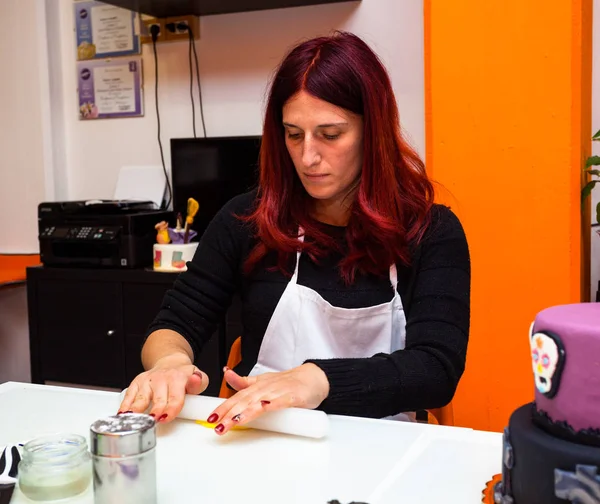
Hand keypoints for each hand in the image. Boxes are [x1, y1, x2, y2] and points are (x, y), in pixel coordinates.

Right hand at [118, 353, 208, 422]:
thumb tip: (196, 379)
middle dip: (155, 410)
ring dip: (136, 410)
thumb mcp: (199, 378)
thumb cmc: (184, 376)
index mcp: (178, 378)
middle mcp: (161, 378)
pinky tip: (122, 415)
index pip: (175, 397)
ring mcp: (148, 380)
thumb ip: (199, 383)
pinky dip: (125, 406)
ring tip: (133, 421)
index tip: (166, 417)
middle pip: (158, 399)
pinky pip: (129, 395)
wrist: (171, 363)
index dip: (171, 408)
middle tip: (152, 420)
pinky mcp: (137, 383)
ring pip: (141, 397)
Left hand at [206, 363, 329, 434]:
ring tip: (233, 422)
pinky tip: (262, 409)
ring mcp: (278, 392)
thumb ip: (244, 381)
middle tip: (217, 425)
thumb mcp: (262, 381)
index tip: (211, 417)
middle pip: (244, 401)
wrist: (311, 378)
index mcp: (257, 386)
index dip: (224, 407)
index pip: (237, 397)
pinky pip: (280, 401)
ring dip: (245, 412)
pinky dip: (270, 404)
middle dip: (229, 413)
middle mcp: (265, 388)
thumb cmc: (286, 382)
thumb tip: (227, 374)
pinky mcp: (292, 397)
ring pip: (258, 402)